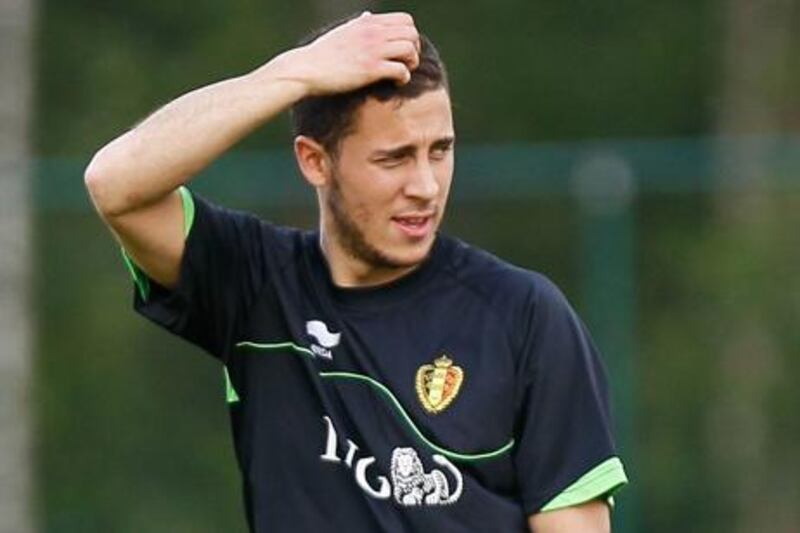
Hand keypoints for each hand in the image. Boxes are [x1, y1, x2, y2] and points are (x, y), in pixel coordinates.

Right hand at [276, 11, 420, 96]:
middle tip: (405, 63)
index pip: (406, 20)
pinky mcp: (370, 70)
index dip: (410, 35)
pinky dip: (404, 78)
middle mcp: (372, 32)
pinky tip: (395, 83)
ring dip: (411, 63)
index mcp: (367, 23)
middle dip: (414, 49)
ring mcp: (372, 50)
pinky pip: (401, 70)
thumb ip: (359, 24)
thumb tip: (367, 16)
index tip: (402, 50)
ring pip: (410, 49)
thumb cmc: (322, 55)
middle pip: (412, 33)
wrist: (305, 70)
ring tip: (402, 73)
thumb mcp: (342, 32)